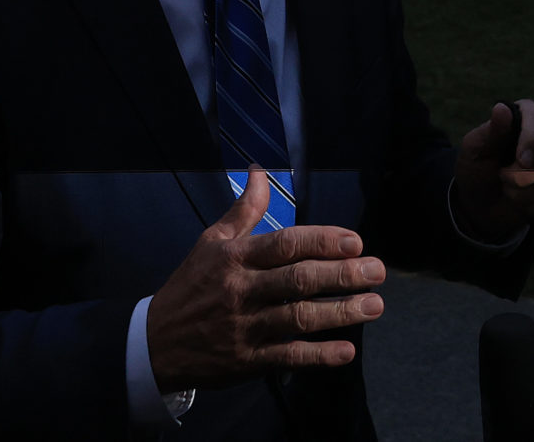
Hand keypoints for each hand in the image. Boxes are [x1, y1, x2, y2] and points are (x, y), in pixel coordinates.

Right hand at [145, 167, 387, 390]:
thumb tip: (261, 172)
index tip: (355, 242)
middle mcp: (241, 290)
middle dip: (342, 275)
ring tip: (375, 305)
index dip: (322, 241)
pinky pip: (287, 357)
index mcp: (235, 257)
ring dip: (340, 312)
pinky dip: (318, 355)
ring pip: (298, 317)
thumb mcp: (211, 242)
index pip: (285, 244)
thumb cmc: (191, 286)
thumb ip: (244, 211)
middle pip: (298, 280)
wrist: (155, 342)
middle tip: (378, 271)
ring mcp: (244, 327)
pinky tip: (346, 351)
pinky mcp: (246, 361)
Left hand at [452, 99, 533, 241]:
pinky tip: (524, 204)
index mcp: (526, 115)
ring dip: (522, 194)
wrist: (483, 202)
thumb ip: (491, 131)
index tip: (521, 160)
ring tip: (509, 190)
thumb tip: (501, 108)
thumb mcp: (475, 150)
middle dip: (519, 175)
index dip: (532, 140)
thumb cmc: (477, 169)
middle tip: (502, 176)